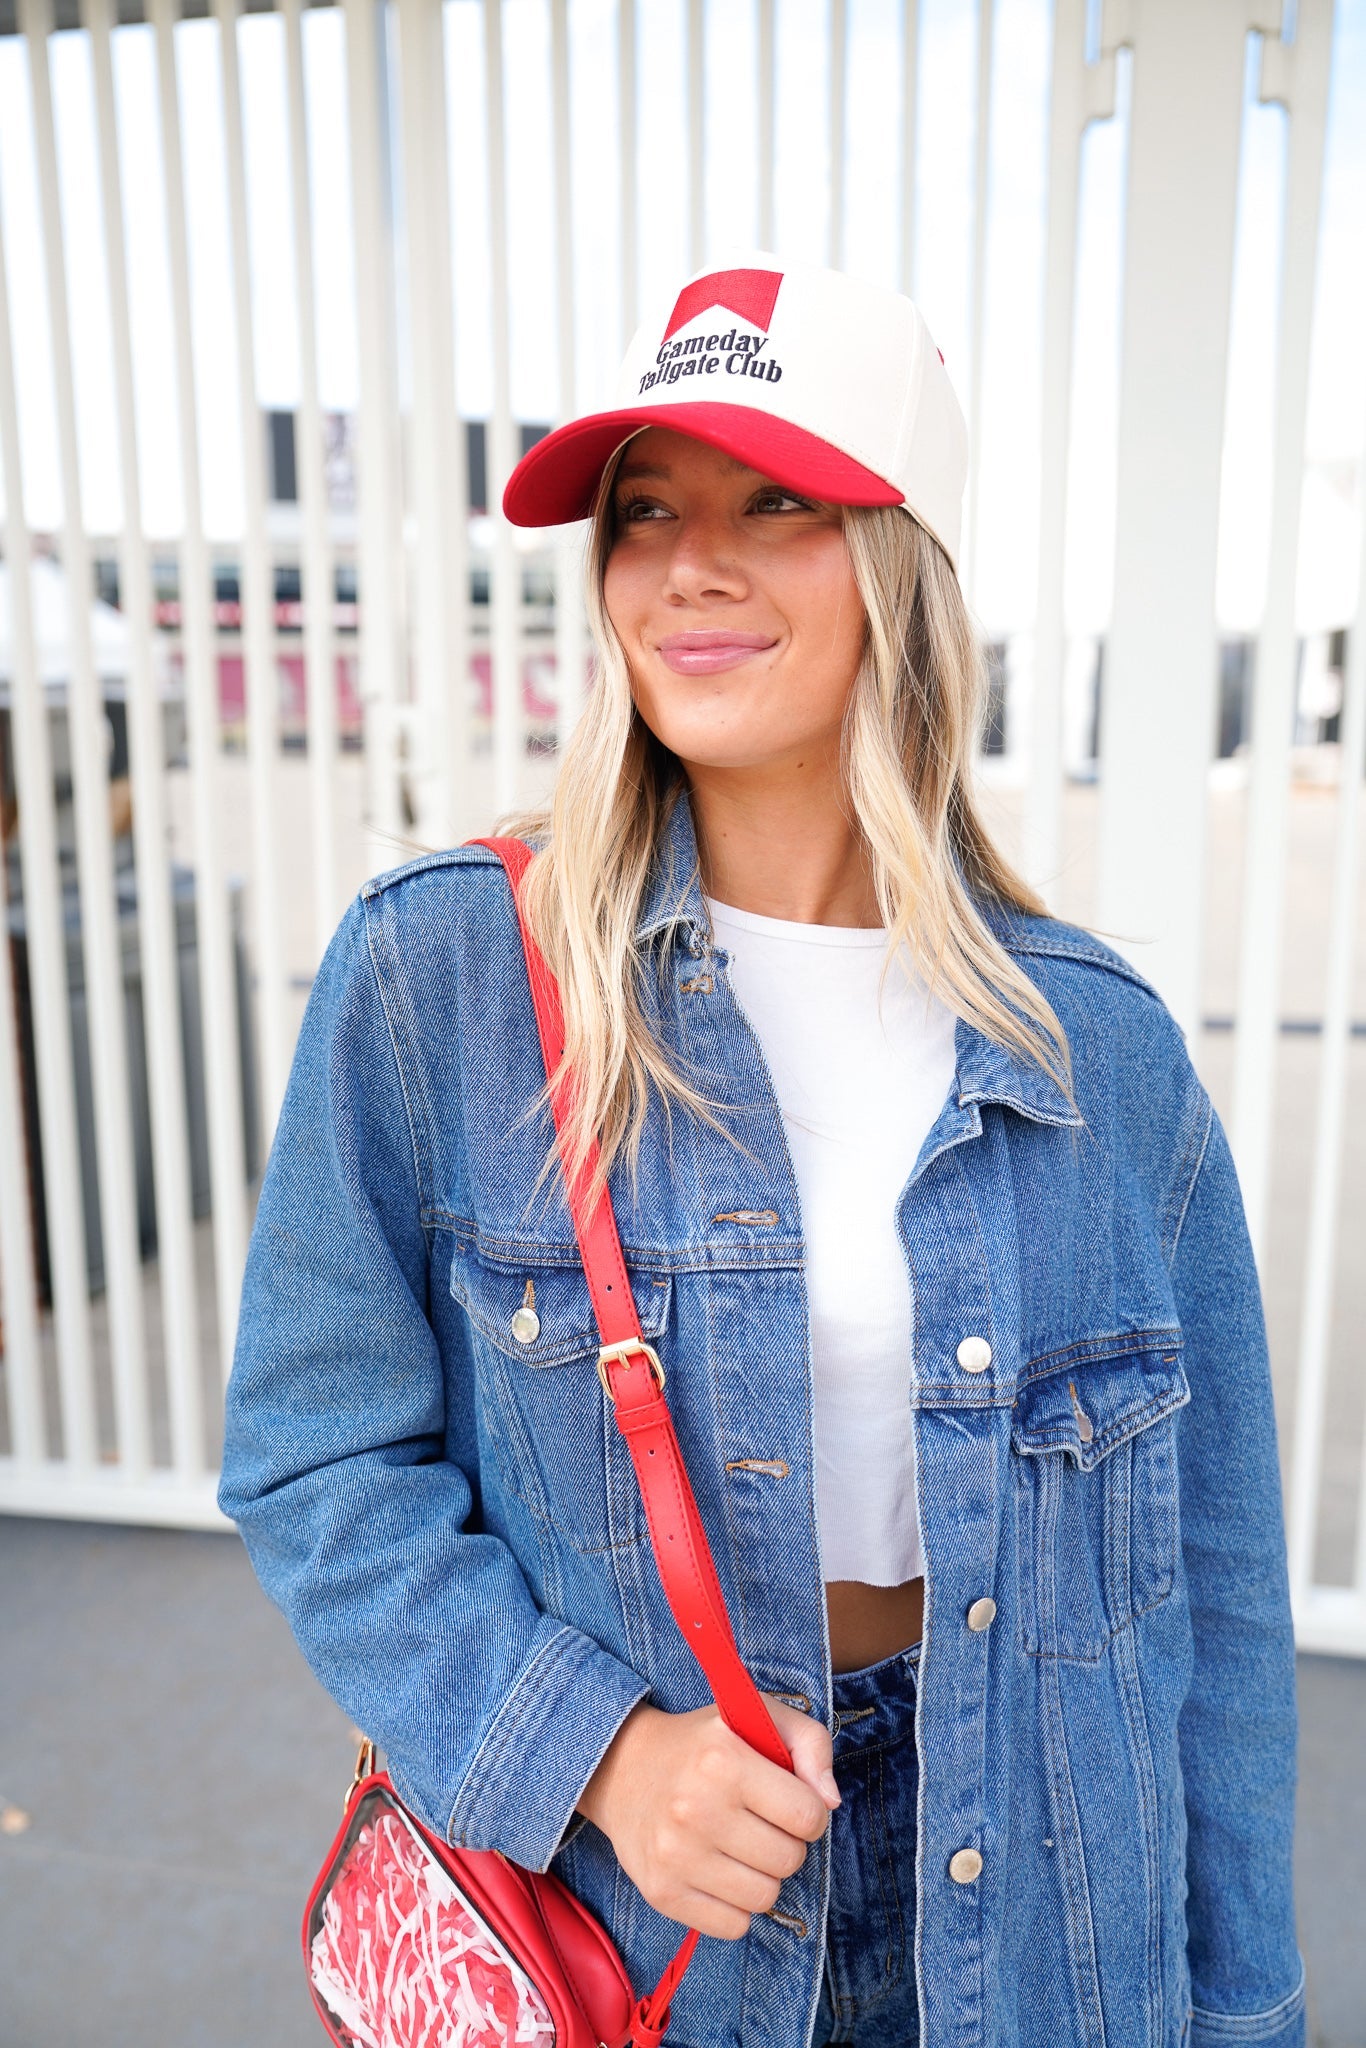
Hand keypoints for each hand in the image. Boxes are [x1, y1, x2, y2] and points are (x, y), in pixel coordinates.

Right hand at [574, 1694, 837, 1938]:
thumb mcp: (759, 1715)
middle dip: (787, 1843)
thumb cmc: (702, 1743)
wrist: (621, 1767)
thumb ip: (811, 1744)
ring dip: (763, 1875)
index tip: (789, 1802)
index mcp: (724, 1759)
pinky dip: (736, 1905)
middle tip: (761, 1823)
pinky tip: (720, 1871)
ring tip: (740, 1846)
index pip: (808, 1815)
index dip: (810, 1811)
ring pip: (764, 1897)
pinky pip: (733, 1926)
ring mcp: (676, 1855)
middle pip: (789, 1860)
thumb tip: (830, 1802)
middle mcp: (696, 1808)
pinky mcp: (662, 1892)